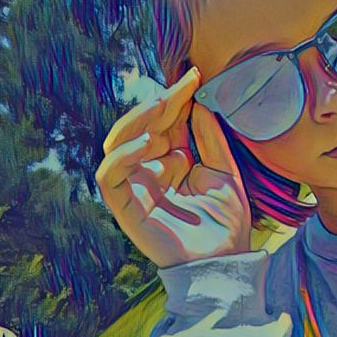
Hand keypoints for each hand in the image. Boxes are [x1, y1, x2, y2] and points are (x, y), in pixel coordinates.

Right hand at [95, 67, 251, 267]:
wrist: (227, 260)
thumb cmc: (226, 221)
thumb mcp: (224, 171)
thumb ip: (210, 139)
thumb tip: (200, 105)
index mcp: (171, 162)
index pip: (165, 123)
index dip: (176, 99)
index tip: (195, 76)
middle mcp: (150, 171)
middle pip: (141, 128)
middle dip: (160, 102)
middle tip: (183, 84)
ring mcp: (136, 188)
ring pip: (117, 144)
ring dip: (138, 120)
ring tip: (163, 105)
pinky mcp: (126, 207)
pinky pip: (110, 177)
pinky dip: (122, 156)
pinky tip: (147, 142)